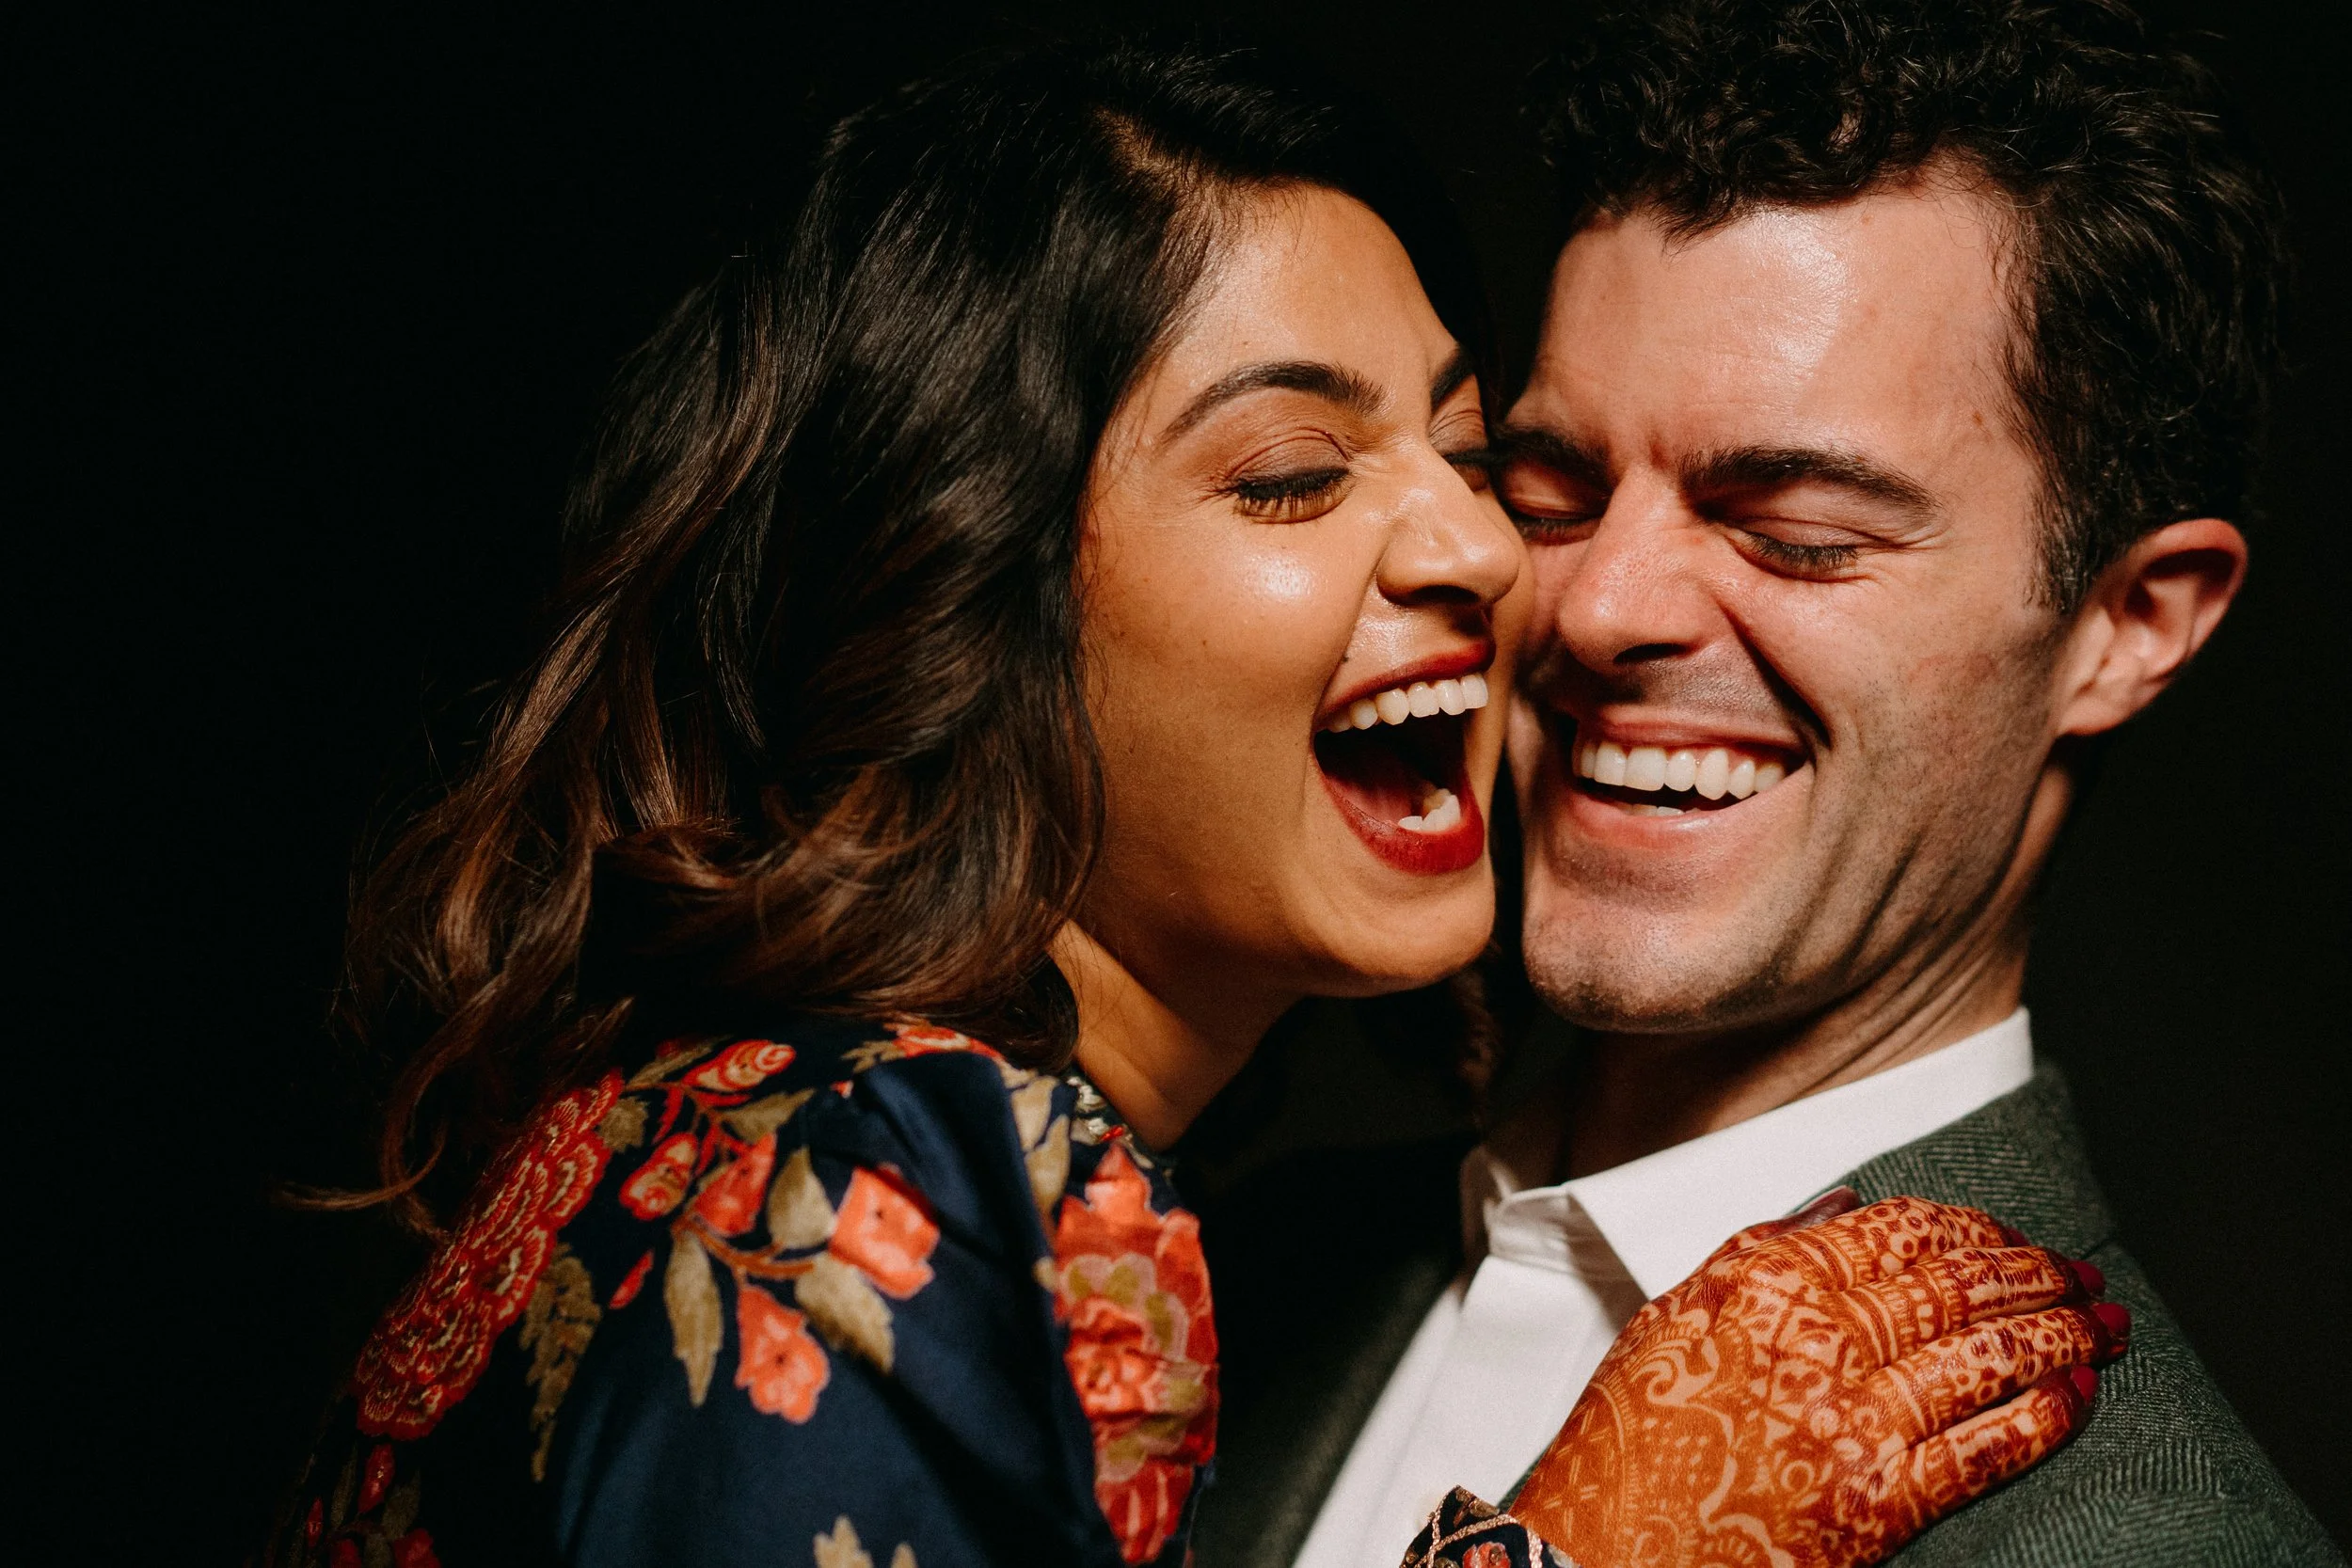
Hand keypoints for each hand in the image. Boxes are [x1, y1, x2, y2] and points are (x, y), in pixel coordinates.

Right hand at [1511, 1193, 2126, 1567]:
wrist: (1598, 1555)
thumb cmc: (1627, 1444)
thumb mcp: (1672, 1318)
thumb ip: (1759, 1251)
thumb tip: (1844, 1203)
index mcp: (1761, 1282)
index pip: (1896, 1230)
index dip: (1971, 1227)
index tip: (2010, 1233)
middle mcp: (1813, 1339)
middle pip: (1956, 1286)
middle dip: (2037, 1273)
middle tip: (2082, 1274)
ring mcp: (1851, 1420)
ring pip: (1985, 1355)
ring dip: (2061, 1334)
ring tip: (2105, 1326)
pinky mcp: (1878, 1502)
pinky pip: (1983, 1448)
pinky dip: (2043, 1419)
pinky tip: (2079, 1398)